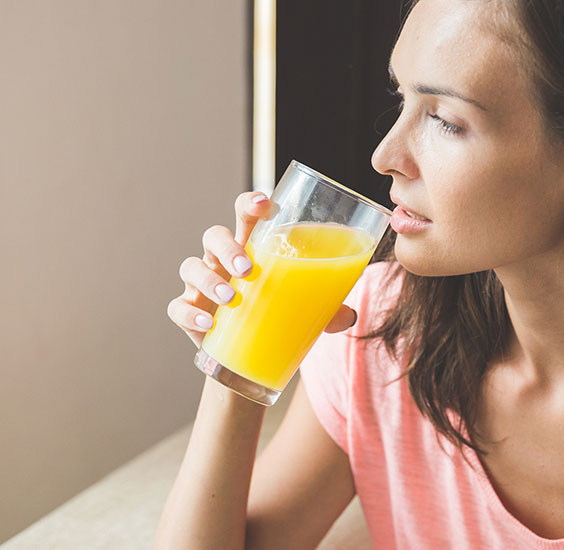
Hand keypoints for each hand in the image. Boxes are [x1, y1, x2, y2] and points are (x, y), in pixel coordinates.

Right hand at [167, 191, 357, 347]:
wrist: (245, 357)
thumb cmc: (275, 316)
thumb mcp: (305, 311)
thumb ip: (327, 309)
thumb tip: (350, 317)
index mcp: (251, 248)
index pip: (246, 215)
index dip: (251, 204)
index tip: (264, 203)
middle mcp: (221, 260)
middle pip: (215, 235)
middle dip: (228, 246)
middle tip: (248, 268)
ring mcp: (201, 286)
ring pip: (192, 267)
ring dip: (210, 280)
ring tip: (233, 298)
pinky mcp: (189, 314)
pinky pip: (178, 307)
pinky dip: (190, 314)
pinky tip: (209, 325)